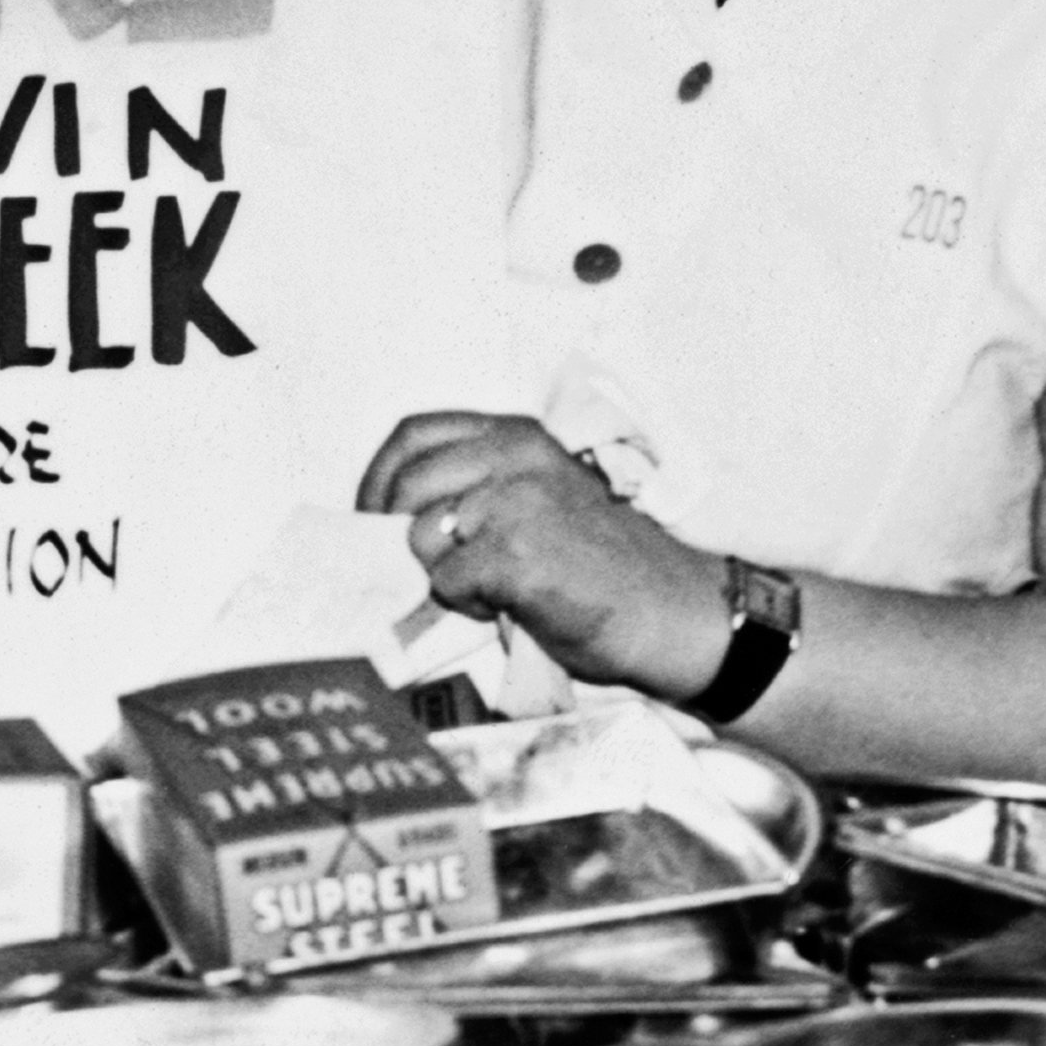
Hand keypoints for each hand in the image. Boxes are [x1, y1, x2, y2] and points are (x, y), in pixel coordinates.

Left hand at [355, 408, 730, 695]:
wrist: (670, 610)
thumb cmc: (602, 562)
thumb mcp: (540, 493)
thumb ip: (478, 485)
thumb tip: (390, 515)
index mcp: (516, 436)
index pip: (413, 435)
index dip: (379, 477)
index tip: (374, 515)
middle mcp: (514, 457)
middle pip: (405, 487)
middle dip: (401, 536)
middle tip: (432, 569)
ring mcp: (515, 503)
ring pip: (421, 537)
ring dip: (445, 575)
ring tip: (493, 588)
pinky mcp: (516, 555)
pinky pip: (448, 583)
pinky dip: (470, 606)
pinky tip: (512, 606)